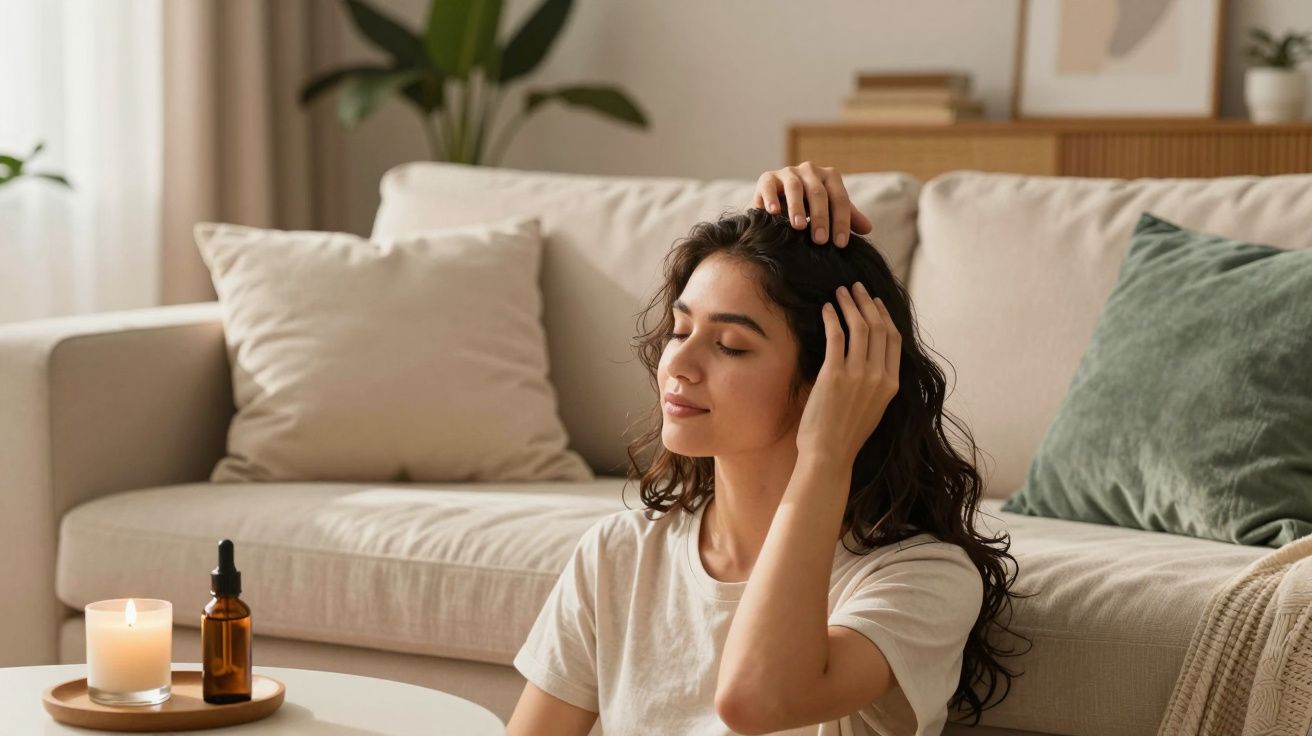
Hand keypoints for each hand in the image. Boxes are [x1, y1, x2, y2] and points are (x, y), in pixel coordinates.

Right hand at [751, 161, 873, 246]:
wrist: (779, 199)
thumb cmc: (810, 207)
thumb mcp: (830, 211)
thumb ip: (848, 217)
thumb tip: (868, 229)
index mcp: (829, 177)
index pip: (840, 198)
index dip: (841, 221)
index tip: (840, 244)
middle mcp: (810, 170)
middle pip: (818, 192)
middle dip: (821, 217)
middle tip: (821, 240)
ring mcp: (788, 172)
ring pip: (795, 187)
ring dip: (797, 207)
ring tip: (798, 227)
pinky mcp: (767, 177)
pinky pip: (770, 185)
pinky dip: (771, 198)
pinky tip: (773, 213)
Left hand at [796, 282, 900, 467]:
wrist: (829, 455)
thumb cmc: (845, 435)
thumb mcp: (872, 408)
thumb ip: (874, 384)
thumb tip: (867, 360)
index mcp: (891, 385)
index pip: (894, 340)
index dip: (885, 316)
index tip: (875, 301)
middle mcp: (879, 377)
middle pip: (879, 328)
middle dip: (867, 302)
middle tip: (856, 288)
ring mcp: (858, 375)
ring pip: (860, 328)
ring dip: (849, 305)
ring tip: (840, 292)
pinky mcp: (834, 375)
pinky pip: (836, 336)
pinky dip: (832, 318)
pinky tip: (826, 309)